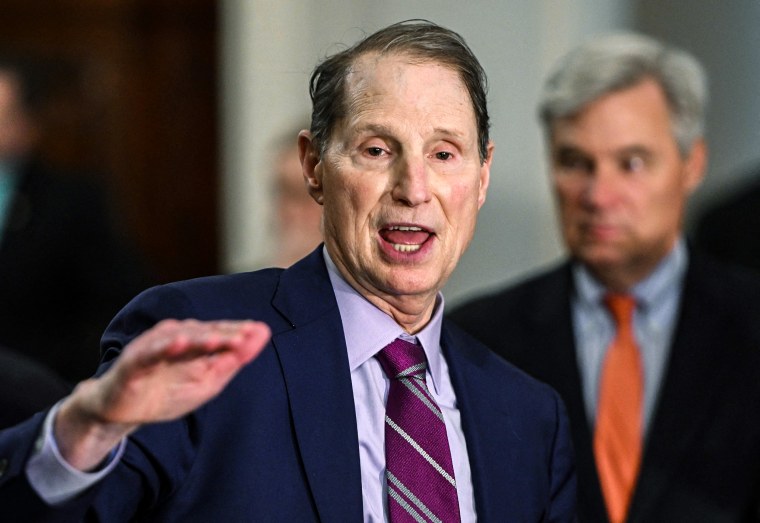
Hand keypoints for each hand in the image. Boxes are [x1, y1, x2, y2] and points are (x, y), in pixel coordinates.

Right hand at [55, 319, 270, 469]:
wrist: (122, 412)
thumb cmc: (165, 394)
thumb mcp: (206, 384)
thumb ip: (231, 363)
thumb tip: (259, 340)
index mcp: (194, 341)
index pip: (220, 332)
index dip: (239, 331)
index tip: (262, 331)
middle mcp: (175, 337)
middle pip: (204, 333)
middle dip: (225, 334)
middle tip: (247, 335)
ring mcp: (153, 347)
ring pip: (179, 338)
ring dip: (200, 338)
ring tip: (219, 339)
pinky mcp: (134, 361)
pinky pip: (150, 352)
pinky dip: (165, 347)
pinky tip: (180, 343)